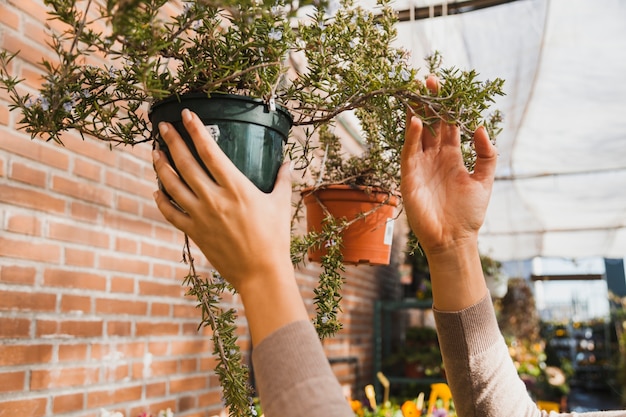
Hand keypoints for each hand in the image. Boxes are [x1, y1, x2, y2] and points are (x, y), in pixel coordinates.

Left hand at [152, 109, 293, 292]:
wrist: (261, 273)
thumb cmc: (275, 239)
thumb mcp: (280, 205)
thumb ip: (282, 180)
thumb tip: (287, 163)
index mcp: (237, 188)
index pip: (211, 151)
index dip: (197, 130)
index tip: (187, 115)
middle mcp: (214, 198)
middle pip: (186, 163)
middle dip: (172, 141)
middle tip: (163, 126)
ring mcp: (201, 216)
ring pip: (172, 185)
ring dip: (161, 166)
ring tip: (154, 152)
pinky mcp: (194, 232)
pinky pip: (170, 213)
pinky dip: (161, 200)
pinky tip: (157, 190)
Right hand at [400, 77, 497, 255]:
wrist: (453, 238)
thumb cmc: (469, 213)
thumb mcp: (485, 181)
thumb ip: (486, 154)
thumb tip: (481, 127)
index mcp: (453, 156)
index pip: (450, 125)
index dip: (449, 106)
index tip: (449, 86)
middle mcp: (435, 157)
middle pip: (432, 123)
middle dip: (430, 102)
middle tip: (429, 80)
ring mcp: (421, 165)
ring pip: (418, 133)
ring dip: (417, 113)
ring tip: (417, 92)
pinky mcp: (410, 176)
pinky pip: (410, 152)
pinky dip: (412, 136)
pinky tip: (416, 121)